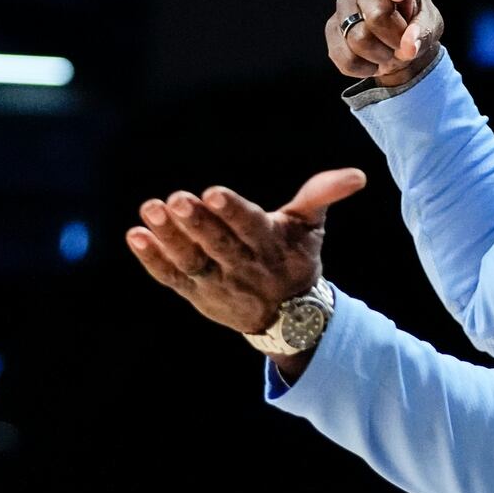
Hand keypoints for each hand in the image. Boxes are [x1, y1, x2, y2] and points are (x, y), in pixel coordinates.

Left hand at [125, 168, 367, 333]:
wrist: (288, 317)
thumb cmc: (295, 258)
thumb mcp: (311, 228)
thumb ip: (323, 196)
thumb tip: (358, 175)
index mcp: (271, 246)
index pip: (251, 226)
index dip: (232, 210)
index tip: (213, 191)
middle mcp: (244, 266)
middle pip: (218, 244)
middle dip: (196, 222)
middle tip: (176, 198)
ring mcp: (217, 283)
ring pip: (191, 261)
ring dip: (169, 238)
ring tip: (150, 211)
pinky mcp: (196, 294)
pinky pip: (172, 277)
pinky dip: (152, 260)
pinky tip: (135, 237)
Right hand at [327, 0, 444, 86]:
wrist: (396, 38)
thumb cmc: (414, 22)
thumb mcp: (430, 23)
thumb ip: (423, 31)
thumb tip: (409, 46)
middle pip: (377, 17)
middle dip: (395, 39)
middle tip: (402, 43)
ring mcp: (342, 3)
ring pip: (358, 40)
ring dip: (381, 57)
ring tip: (389, 51)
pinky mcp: (330, 28)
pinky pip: (346, 59)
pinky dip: (365, 68)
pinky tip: (373, 61)